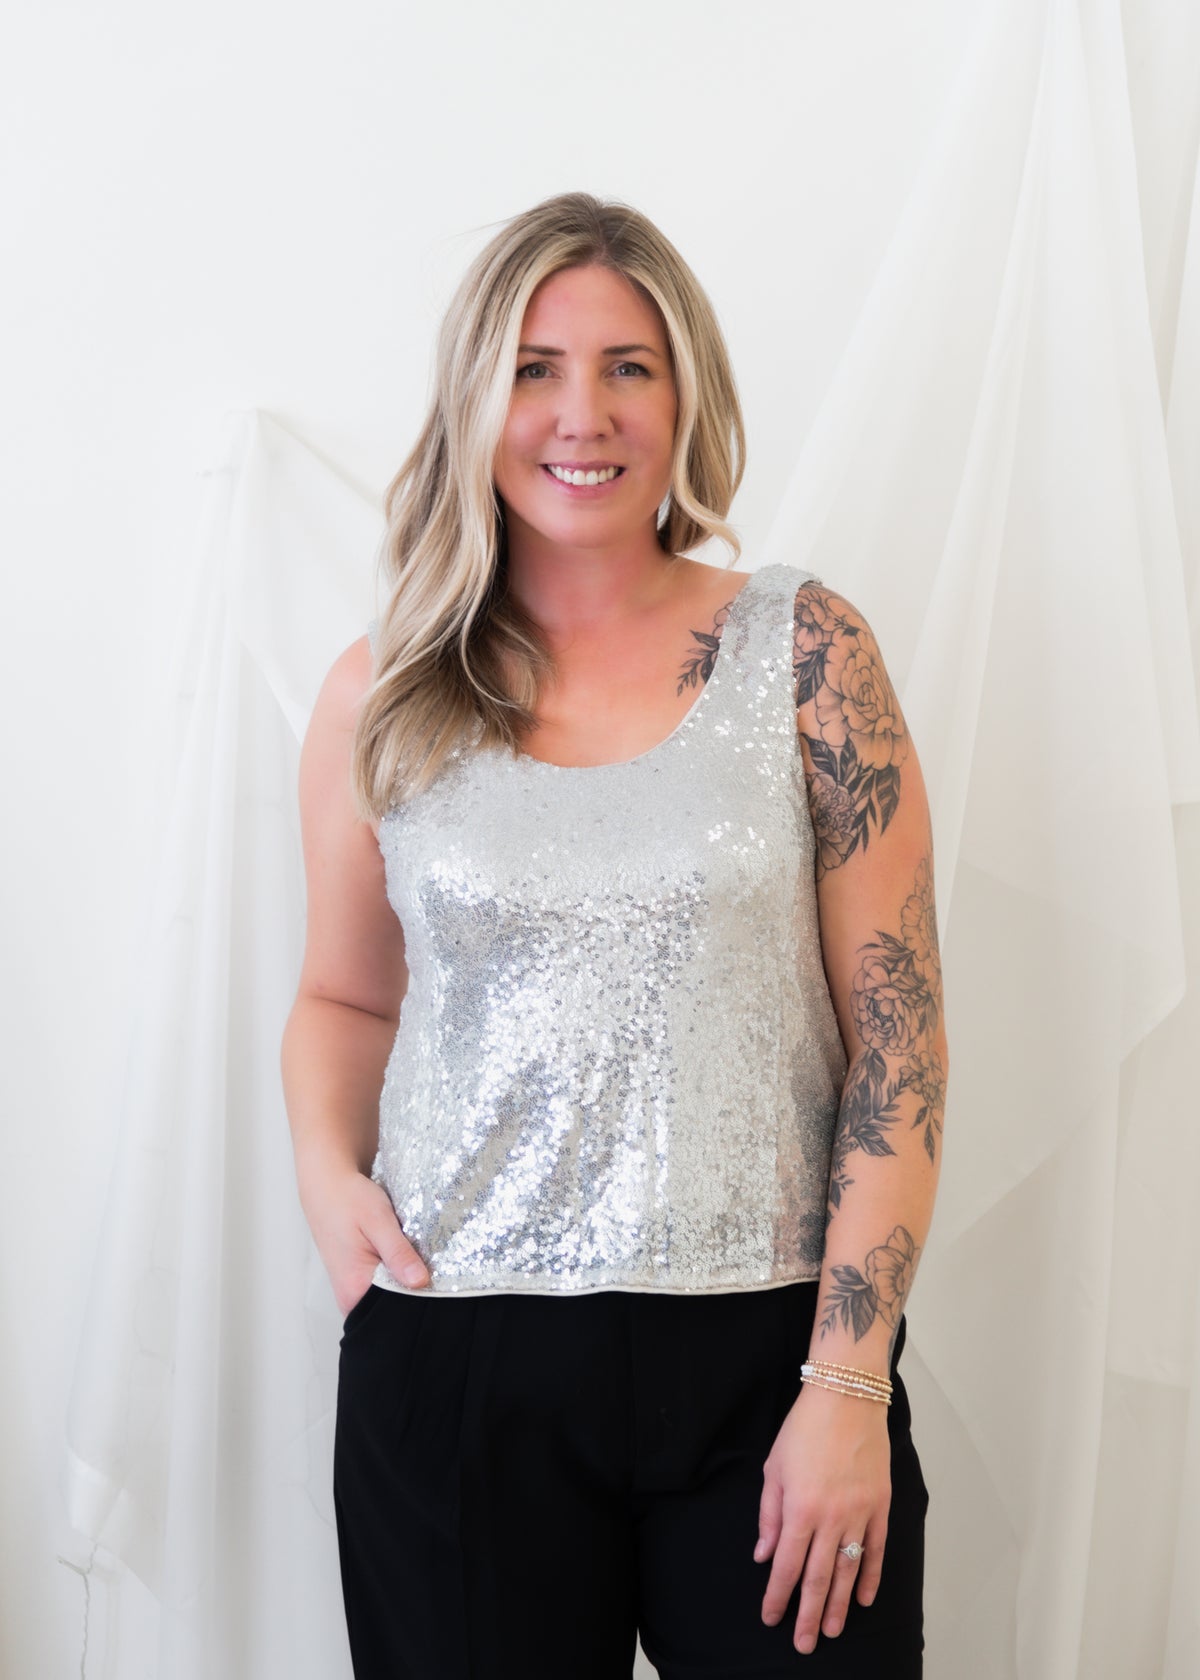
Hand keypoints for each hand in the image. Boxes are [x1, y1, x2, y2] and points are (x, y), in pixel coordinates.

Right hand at [300, 1164, 429, 1312]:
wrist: (327, 1186)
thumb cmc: (348, 1200)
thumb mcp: (378, 1221)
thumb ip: (398, 1253)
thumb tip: (420, 1281)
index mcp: (353, 1290)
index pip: (395, 1313)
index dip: (419, 1298)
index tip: (436, 1280)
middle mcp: (350, 1298)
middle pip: (393, 1309)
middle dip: (414, 1290)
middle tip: (428, 1263)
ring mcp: (352, 1291)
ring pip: (390, 1296)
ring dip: (406, 1279)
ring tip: (414, 1256)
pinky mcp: (357, 1281)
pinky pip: (384, 1286)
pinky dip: (397, 1273)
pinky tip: (404, 1256)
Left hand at [755, 1381, 890, 1653]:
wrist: (846, 1396)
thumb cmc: (804, 1428)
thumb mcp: (774, 1468)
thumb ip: (769, 1515)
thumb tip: (764, 1555)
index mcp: (799, 1509)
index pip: (786, 1566)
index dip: (777, 1596)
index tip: (771, 1617)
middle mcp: (830, 1518)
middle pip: (818, 1578)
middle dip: (808, 1614)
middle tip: (803, 1644)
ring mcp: (859, 1514)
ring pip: (848, 1571)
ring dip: (838, 1604)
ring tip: (830, 1630)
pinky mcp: (880, 1506)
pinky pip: (875, 1551)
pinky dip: (870, 1577)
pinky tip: (863, 1599)